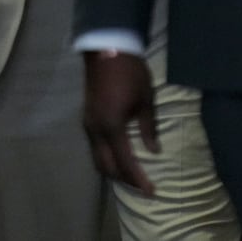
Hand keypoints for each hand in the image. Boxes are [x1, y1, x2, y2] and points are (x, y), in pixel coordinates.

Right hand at [82, 51, 158, 194]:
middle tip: (143, 186)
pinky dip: (107, 158)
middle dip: (124, 180)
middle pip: (106, 166)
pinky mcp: (87, 118)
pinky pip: (95, 147)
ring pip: (97, 158)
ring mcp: (88, 124)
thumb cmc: (130, 72)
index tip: (152, 192)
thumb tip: (154, 150)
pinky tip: (119, 157)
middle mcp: (96, 130)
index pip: (125, 162)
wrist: (106, 49)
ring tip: (132, 176)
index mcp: (112, 126)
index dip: (138, 179)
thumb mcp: (145, 99)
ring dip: (113, 171)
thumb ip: (148, 128)